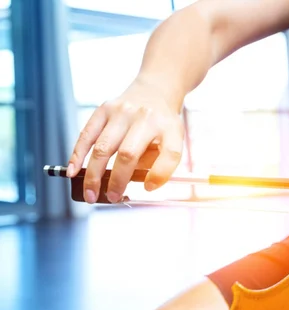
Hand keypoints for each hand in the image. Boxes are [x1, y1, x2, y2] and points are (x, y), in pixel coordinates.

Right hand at [67, 77, 184, 203]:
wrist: (155, 91)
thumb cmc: (162, 124)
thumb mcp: (173, 140)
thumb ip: (163, 163)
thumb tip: (147, 186)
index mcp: (168, 127)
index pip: (169, 153)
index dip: (160, 174)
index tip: (148, 188)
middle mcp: (145, 117)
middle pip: (128, 154)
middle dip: (117, 180)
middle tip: (111, 197)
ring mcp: (122, 111)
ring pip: (103, 147)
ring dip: (94, 174)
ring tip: (90, 194)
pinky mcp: (104, 109)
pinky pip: (87, 135)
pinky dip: (78, 155)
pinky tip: (72, 171)